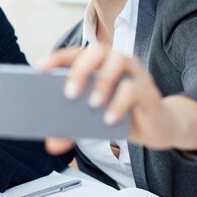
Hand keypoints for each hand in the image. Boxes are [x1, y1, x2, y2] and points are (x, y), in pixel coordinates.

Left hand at [41, 44, 172, 150]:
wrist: (157, 126)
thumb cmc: (119, 115)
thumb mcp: (91, 123)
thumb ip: (71, 130)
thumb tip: (52, 145)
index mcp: (96, 63)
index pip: (74, 53)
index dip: (57, 58)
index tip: (39, 69)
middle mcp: (115, 61)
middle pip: (97, 51)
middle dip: (80, 70)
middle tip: (69, 94)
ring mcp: (134, 72)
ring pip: (119, 61)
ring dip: (103, 83)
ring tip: (92, 105)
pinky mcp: (148, 89)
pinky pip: (134, 88)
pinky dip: (120, 103)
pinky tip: (109, 119)